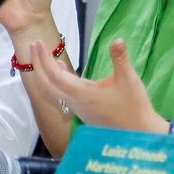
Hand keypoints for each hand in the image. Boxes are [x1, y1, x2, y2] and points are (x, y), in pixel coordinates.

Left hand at [26, 37, 163, 133]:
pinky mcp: (84, 112)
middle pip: (47, 85)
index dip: (45, 59)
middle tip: (34, 46)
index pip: (56, 76)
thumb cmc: (134, 107)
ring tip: (44, 56)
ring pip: (53, 92)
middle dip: (38, 65)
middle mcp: (75, 103)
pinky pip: (62, 95)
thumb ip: (121, 59)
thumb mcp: (129, 80)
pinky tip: (64, 72)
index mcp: (82, 94)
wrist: (139, 134)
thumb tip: (117, 40)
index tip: (38, 43)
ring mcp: (78, 109)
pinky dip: (56, 82)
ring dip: (46, 74)